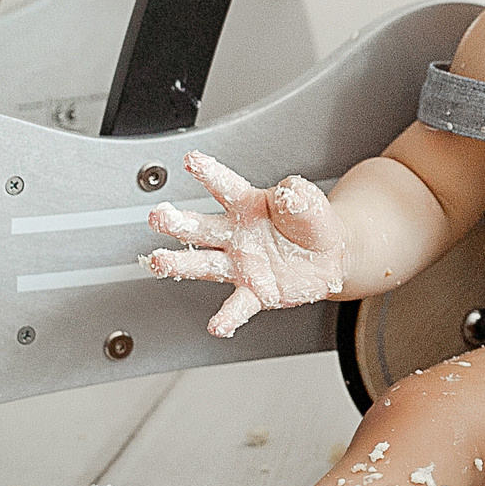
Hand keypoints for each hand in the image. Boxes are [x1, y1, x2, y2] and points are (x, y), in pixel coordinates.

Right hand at [143, 151, 346, 337]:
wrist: (327, 257)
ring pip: (205, 265)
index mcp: (248, 206)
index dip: (208, 172)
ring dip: (179, 264)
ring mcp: (241, 265)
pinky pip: (238, 306)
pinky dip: (227, 317)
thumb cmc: (310, 224)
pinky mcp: (254, 292)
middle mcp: (236, 236)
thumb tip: (290, 192)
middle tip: (158, 216)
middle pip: (201, 228)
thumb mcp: (308, 202)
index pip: (225, 186)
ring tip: (159, 262)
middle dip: (177, 222)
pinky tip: (217, 325)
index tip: (191, 160)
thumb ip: (298, 195)